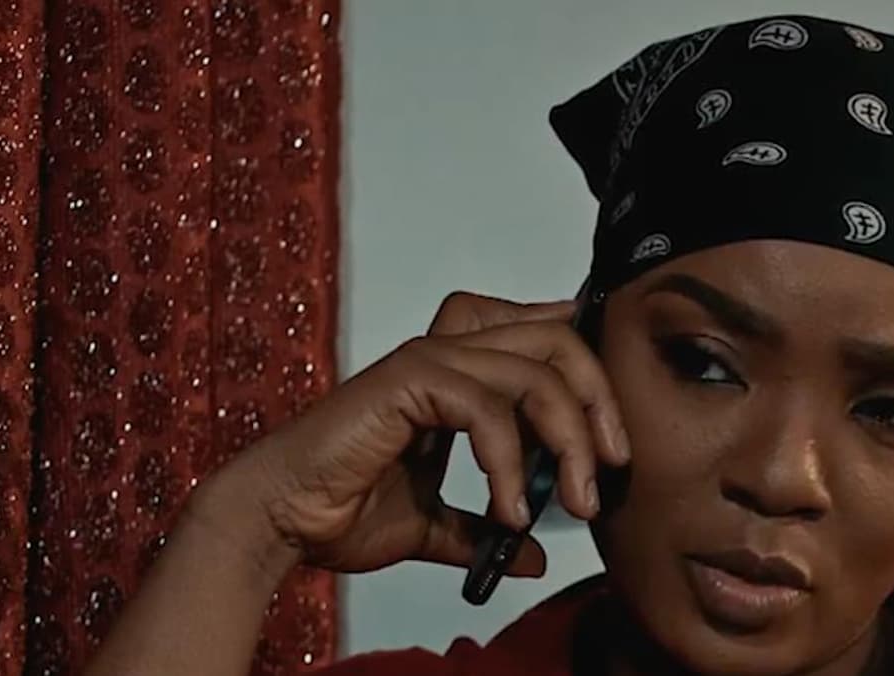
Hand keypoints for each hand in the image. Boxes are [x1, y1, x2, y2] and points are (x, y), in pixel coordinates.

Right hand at [195, 292, 631, 575]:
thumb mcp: (433, 524)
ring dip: (569, 439)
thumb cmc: (338, 510)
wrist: (279, 521)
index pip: (543, 335)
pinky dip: (512, 460)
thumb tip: (535, 555)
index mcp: (456, 373)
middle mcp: (446, 353)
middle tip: (612, 468)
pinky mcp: (408, 380)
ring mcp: (427, 361)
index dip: (588, 370)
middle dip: (599, 402)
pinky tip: (513, 509)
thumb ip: (484, 529)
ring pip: (536, 371)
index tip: (614, 436)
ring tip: (575, 502)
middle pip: (556, 340)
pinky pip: (489, 407)